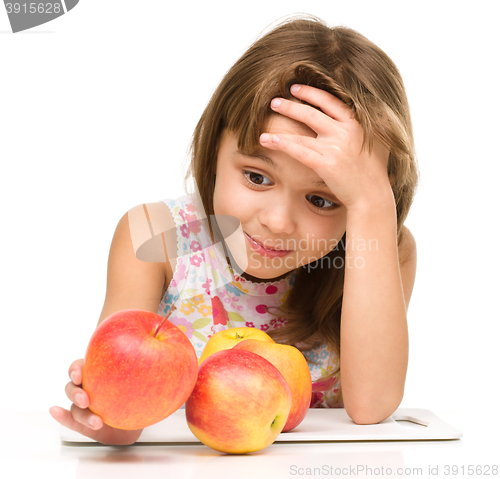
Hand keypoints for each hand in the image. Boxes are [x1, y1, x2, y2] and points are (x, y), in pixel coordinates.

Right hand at [49, 359, 141, 445]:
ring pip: (74, 406)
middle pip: (72, 386)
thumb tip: (148, 338)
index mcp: (98, 372)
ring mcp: (85, 406)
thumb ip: (139, 361)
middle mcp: (88, 387)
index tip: (80, 374)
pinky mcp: (85, 423)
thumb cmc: (139, 390)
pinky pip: (70, 420)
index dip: (76, 368)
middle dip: (76, 392)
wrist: (140, 416)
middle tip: (86, 400)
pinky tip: (56, 411)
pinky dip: (61, 416)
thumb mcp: (142, 373)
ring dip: (80, 412)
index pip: (80, 366)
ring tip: (95, 420)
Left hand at [260, 84, 392, 209]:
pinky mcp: (326, 164)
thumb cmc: (374, 170)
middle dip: (291, 105)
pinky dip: (282, 144)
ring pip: (301, 133)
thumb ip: (367, 124)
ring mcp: (335, 148)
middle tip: (274, 101)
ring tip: (266, 121)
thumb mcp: (376, 139)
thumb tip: (364, 109)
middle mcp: (346, 132)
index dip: (310, 93)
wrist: (372, 195)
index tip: (295, 88)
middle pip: (312, 113)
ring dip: (281, 127)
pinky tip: (268, 140)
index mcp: (357, 123)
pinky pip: (299, 151)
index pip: (329, 101)